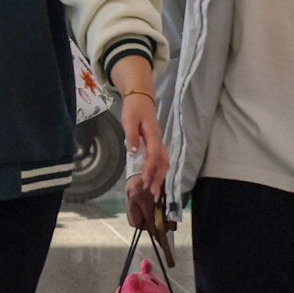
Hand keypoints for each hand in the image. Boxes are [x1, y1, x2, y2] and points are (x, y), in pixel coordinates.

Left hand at [117, 77, 167, 220]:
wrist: (141, 98)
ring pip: (164, 163)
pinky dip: (159, 172)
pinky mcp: (156, 144)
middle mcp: (159, 141)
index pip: (154, 156)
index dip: (150, 170)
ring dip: (160, 177)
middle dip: (159, 179)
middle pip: (163, 163)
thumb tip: (133, 153)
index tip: (145, 182)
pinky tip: (154, 180)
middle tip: (153, 194)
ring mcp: (159, 143)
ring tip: (155, 192)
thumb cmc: (134, 109)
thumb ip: (132, 136)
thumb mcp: (129, 119)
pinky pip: (161, 161)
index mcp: (153, 136)